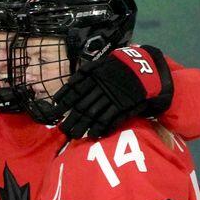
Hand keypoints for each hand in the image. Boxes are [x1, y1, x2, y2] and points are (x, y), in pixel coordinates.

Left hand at [55, 45, 173, 138]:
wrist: (144, 67)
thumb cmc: (121, 66)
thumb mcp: (101, 63)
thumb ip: (87, 73)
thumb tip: (71, 84)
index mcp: (93, 75)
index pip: (74, 90)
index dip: (63, 101)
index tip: (54, 111)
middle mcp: (99, 87)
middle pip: (81, 105)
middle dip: (71, 119)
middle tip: (62, 130)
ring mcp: (111, 97)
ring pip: (92, 113)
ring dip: (82, 126)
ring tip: (74, 136)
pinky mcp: (122, 105)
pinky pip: (109, 118)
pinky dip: (100, 127)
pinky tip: (93, 134)